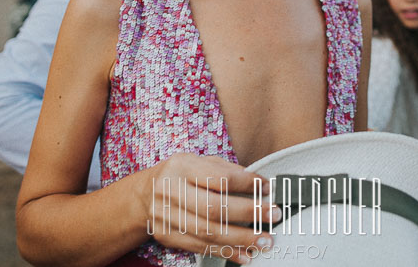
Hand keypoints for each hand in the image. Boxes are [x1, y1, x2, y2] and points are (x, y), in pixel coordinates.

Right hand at [144, 153, 277, 263]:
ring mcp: (166, 216)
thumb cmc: (180, 176)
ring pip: (208, 232)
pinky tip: (244, 254)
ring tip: (263, 240)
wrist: (145, 195)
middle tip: (272, 215)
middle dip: (249, 213)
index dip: (247, 183)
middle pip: (214, 207)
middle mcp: (170, 191)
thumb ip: (226, 171)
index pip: (219, 177)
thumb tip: (259, 185)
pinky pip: (200, 247)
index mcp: (181, 166)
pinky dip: (225, 252)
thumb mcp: (199, 162)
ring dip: (241, 239)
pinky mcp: (167, 236)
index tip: (267, 188)